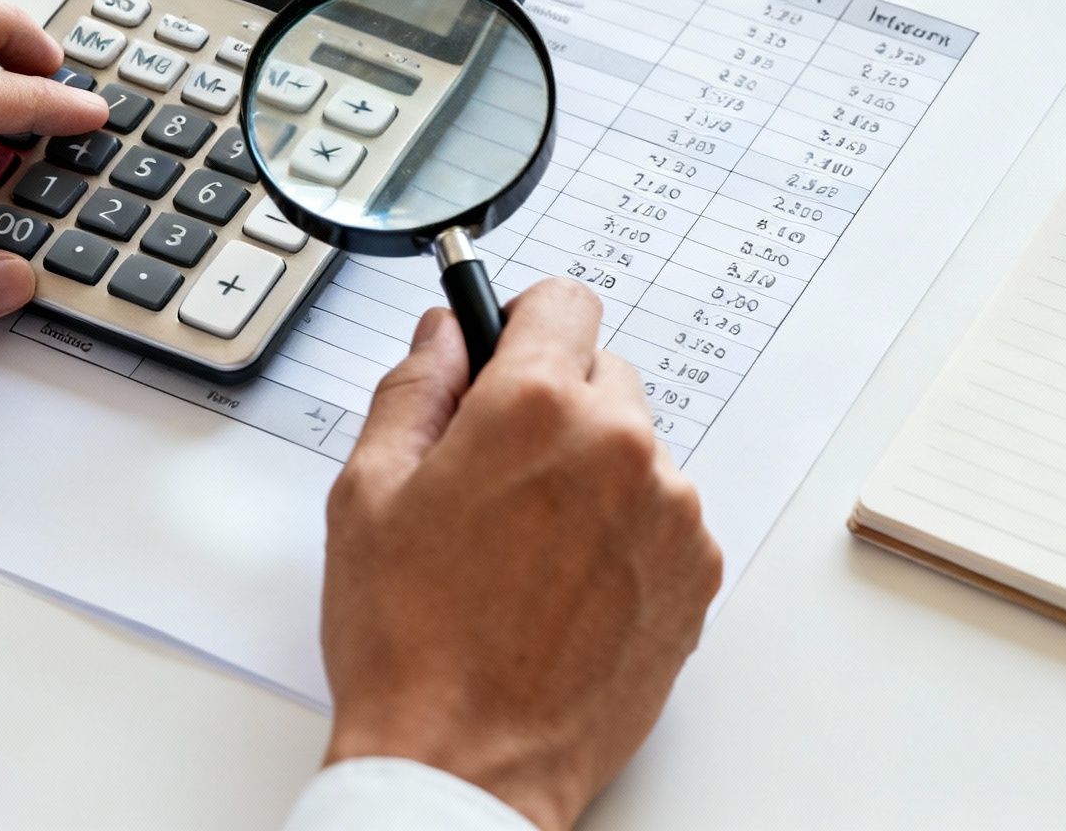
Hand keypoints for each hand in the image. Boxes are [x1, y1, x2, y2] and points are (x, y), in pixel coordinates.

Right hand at [319, 279, 722, 830]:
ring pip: (634, 449)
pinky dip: (625, 534)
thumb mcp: (369, 494)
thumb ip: (413, 388)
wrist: (469, 765)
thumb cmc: (410, 644)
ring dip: (592, 473)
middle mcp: (620, 446)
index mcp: (536, 408)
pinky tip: (566, 587)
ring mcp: (670, 512)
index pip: (565, 301)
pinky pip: (662, 515)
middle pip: (602, 374)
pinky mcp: (697, 572)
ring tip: (527, 551)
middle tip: (496, 476)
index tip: (506, 354)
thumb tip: (446, 334)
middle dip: (553, 406)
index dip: (524, 324)